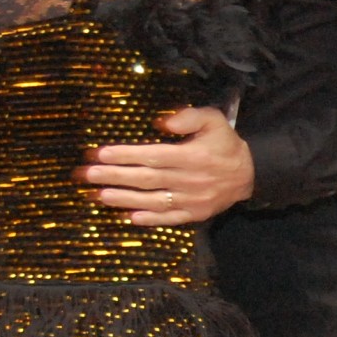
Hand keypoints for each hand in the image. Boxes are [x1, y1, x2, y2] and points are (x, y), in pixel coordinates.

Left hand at [79, 107, 255, 224]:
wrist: (249, 174)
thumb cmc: (225, 143)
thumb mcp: (213, 120)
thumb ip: (188, 117)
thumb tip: (160, 122)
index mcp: (191, 156)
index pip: (152, 156)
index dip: (125, 155)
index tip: (100, 154)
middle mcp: (189, 180)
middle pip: (146, 179)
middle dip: (114, 177)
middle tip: (87, 175)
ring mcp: (192, 200)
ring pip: (153, 201)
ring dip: (124, 199)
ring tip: (99, 195)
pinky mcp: (195, 213)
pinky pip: (169, 219)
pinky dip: (150, 219)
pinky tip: (129, 217)